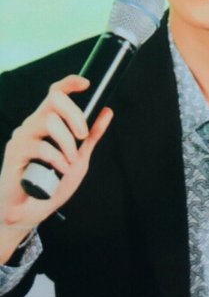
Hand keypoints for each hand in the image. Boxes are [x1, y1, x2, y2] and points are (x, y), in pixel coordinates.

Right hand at [0, 75, 112, 261]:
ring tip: (71, 160)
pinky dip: (57, 159)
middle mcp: (33, 124)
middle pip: (54, 100)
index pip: (56, 94)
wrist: (29, 212)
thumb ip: (91, 136)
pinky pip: (40, 146)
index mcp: (48, 122)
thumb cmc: (51, 185)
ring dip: (67, 142)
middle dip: (75, 115)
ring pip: (49, 121)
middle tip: (82, 135)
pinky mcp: (15, 152)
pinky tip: (61, 169)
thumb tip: (107, 111)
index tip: (86, 84)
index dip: (70, 83)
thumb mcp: (79, 158)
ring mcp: (22, 136)